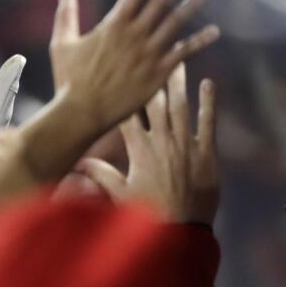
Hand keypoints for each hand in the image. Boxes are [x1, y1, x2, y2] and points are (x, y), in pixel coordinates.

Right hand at [49, 0, 219, 134]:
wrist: (83, 113)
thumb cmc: (69, 81)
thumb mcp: (62, 43)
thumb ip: (66, 14)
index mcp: (113, 24)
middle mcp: (134, 35)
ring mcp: (148, 54)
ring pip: (177, 21)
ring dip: (194, 2)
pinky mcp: (158, 74)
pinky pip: (184, 52)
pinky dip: (200, 40)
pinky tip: (214, 30)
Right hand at [78, 65, 217, 223]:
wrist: (181, 232)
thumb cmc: (148, 215)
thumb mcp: (120, 194)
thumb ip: (100, 175)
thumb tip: (76, 163)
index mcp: (139, 150)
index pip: (129, 114)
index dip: (126, 92)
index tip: (122, 72)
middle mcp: (162, 141)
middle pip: (154, 101)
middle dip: (152, 77)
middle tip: (152, 54)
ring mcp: (186, 145)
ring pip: (181, 105)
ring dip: (179, 81)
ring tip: (178, 59)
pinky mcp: (207, 153)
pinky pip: (208, 121)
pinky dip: (208, 102)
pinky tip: (208, 82)